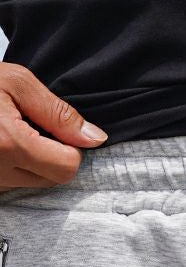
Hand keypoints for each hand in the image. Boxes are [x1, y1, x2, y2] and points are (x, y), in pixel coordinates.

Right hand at [0, 62, 107, 191]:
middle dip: (56, 155)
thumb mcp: (15, 83)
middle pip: (55, 180)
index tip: (58, 128)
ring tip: (13, 132)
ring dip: (36, 162)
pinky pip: (14, 184)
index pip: (68, 167)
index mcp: (9, 144)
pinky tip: (2, 143)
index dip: (72, 147)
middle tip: (35, 127)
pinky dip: (16, 166)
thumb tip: (94, 138)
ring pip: (36, 183)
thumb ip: (58, 113)